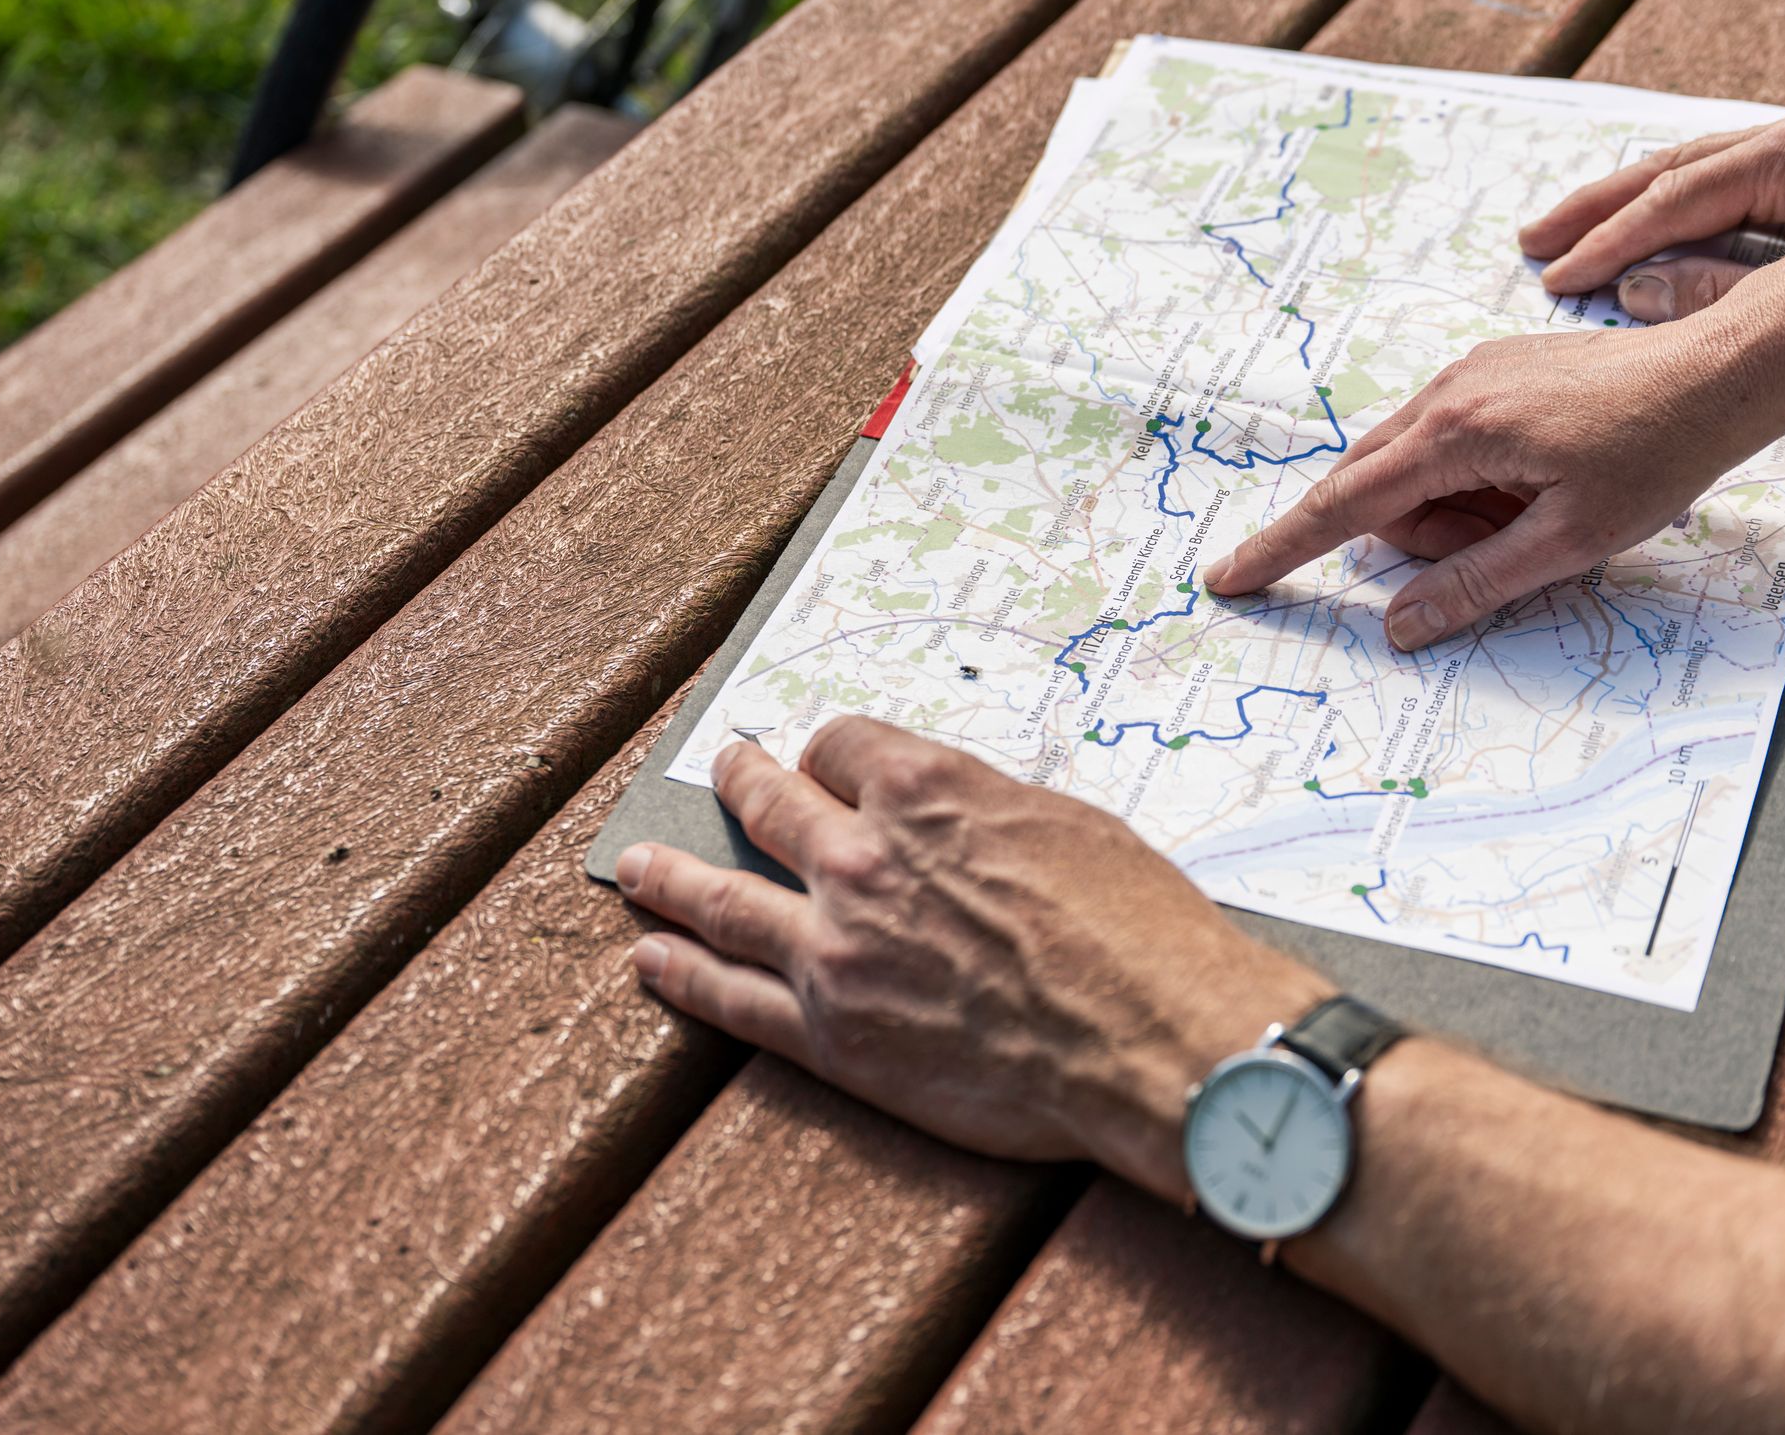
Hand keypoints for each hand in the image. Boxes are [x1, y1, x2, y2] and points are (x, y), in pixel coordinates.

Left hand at [614, 718, 1329, 1201]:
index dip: (831, 750)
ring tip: (634, 867)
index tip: (825, 759)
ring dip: (670, 877)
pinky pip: (733, 1000)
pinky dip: (683, 977)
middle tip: (722, 770)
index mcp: (926, 791)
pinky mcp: (834, 1035)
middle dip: (740, 782)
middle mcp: (864, 858)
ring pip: (722, 899)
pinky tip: (654, 961)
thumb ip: (988, 814)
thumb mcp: (1070, 826)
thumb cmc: (1137, 929)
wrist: (1150, 1039)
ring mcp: (836, 949)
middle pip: (769, 806)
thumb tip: (954, 820)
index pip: (841, 745)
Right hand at [1205, 321, 1780, 651]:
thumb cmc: (1655, 456)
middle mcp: (1448, 391)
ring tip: (1537, 511)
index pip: (1343, 504)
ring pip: (1412, 463)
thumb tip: (1401, 626)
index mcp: (1456, 433)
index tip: (1231, 578)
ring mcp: (1470, 373)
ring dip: (1451, 507)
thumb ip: (1475, 583)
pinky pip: (1448, 437)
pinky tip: (1539, 482)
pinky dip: (1473, 477)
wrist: (1716, 373)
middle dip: (1415, 536)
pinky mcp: (1495, 369)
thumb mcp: (1568, 540)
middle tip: (1500, 548)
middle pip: (1375, 485)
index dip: (1284, 549)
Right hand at [1519, 102, 1784, 323]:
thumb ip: (1722, 296)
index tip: (1557, 274)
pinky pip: (1725, 183)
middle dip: (1599, 208)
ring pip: (1693, 170)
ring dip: (1626, 205)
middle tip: (1533, 240)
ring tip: (1563, 233)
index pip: (1681, 198)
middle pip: (1674, 168)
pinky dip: (1671, 207)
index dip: (1611, 241)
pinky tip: (1633, 226)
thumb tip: (1635, 292)